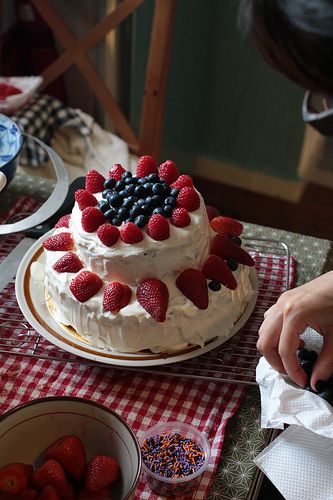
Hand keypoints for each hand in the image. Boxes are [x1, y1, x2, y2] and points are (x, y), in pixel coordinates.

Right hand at [257, 271, 332, 389]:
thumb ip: (327, 362)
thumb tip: (317, 382)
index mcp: (294, 314)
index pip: (284, 350)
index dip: (292, 370)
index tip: (303, 381)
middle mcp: (282, 307)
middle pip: (264, 342)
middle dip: (276, 362)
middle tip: (292, 372)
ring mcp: (281, 301)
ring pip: (263, 331)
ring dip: (273, 348)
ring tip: (293, 356)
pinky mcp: (284, 300)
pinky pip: (269, 321)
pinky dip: (276, 335)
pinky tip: (294, 338)